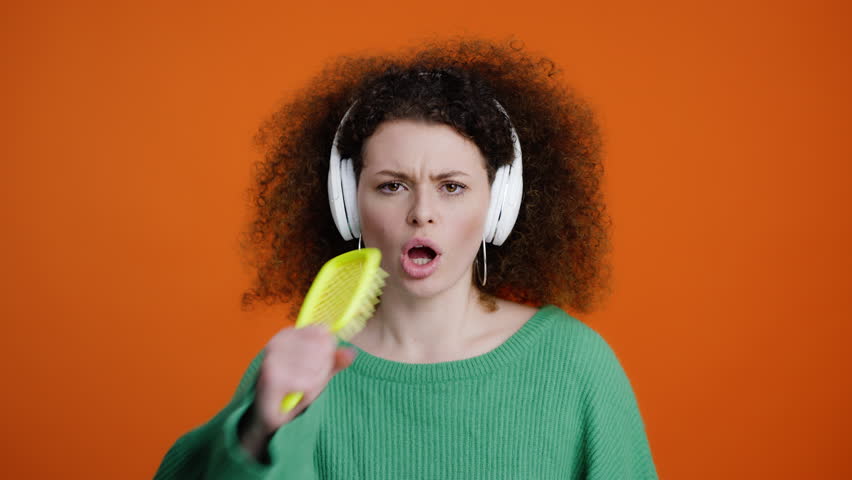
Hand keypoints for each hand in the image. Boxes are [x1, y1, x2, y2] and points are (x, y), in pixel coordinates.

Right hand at [238, 325, 356, 458]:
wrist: (267, 421)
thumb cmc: (292, 393)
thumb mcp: (316, 374)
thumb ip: (333, 361)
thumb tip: (352, 352)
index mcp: (286, 335)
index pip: (323, 334)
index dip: (326, 354)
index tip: (314, 367)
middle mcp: (277, 343)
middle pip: (323, 348)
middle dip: (322, 370)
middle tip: (305, 383)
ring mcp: (273, 359)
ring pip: (317, 366)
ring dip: (314, 383)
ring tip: (299, 390)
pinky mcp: (272, 378)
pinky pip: (309, 382)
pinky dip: (307, 393)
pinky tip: (295, 396)